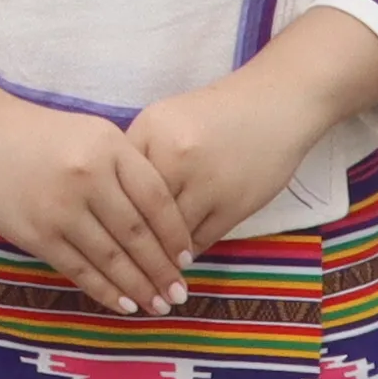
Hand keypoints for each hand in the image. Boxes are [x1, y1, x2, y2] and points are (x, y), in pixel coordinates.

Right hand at [0, 87, 204, 314]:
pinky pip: (79, 269)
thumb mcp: (92, 133)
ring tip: (158, 305)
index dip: (175, 233)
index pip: (156, 199)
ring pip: (111, 257)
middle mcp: (88, 177)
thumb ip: (126, 166)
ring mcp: (61, 208)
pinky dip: (105, 290)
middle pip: (137, 233)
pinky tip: (124, 304)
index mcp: (109, 147)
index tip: (188, 258)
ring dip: (138, 286)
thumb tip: (165, 220)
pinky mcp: (37, 234)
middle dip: (162, 269)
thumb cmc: (41, 135)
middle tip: (179, 293)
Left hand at [125, 62, 340, 262]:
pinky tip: (177, 258)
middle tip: (121, 266)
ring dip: (160, 256)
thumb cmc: (214, 115)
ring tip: (148, 272)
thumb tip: (111, 201)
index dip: (108, 211)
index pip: (116, 182)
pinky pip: (199, 240)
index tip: (101, 233)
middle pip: (140, 212)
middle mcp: (174, 156)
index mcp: (150, 131)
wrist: (276, 106)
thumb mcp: (165, 121)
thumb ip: (138, 155)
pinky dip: (186, 252)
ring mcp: (206, 182)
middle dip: (131, 242)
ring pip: (169, 233)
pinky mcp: (233, 205)